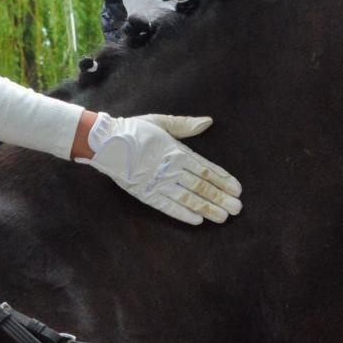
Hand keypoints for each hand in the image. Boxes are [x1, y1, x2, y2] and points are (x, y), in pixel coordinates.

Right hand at [80, 112, 241, 224]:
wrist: (104, 141)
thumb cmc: (134, 129)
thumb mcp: (160, 122)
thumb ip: (184, 125)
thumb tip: (208, 122)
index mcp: (177, 151)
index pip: (206, 169)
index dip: (223, 179)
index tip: (238, 189)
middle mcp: (171, 169)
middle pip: (201, 186)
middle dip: (221, 197)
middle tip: (238, 208)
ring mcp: (159, 183)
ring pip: (188, 198)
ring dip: (208, 208)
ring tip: (223, 217)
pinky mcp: (146, 194)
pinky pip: (167, 206)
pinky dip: (183, 214)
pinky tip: (197, 220)